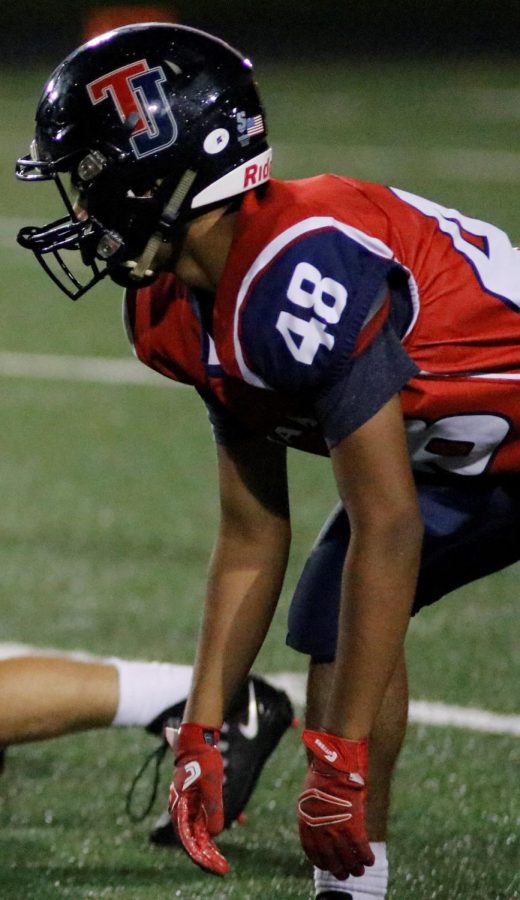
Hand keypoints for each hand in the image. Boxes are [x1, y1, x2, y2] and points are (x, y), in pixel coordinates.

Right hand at [168, 722, 229, 875]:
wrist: (197, 737)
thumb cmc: (202, 757)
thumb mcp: (211, 783)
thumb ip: (212, 807)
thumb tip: (216, 833)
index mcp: (180, 805)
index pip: (187, 837)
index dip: (199, 854)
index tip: (212, 865)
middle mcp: (181, 808)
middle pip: (192, 838)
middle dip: (207, 854)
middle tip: (222, 868)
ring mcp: (187, 804)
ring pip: (199, 830)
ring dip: (212, 844)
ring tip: (225, 858)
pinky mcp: (195, 799)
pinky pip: (204, 819)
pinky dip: (216, 827)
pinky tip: (235, 827)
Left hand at [297, 729, 373, 879]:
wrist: (335, 756)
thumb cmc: (327, 767)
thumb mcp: (314, 789)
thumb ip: (319, 808)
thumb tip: (327, 819)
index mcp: (305, 816)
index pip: (310, 848)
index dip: (319, 860)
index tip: (326, 866)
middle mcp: (317, 824)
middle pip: (327, 855)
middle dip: (337, 868)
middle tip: (344, 875)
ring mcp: (334, 824)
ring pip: (344, 854)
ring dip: (353, 865)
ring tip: (359, 871)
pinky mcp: (351, 820)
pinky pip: (359, 845)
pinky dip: (365, 855)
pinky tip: (370, 860)